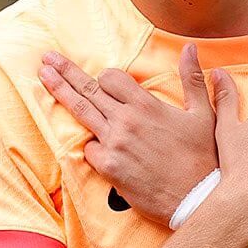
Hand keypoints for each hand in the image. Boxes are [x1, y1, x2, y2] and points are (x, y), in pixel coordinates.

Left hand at [38, 43, 217, 225]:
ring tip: (43, 77)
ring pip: (80, 112)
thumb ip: (192, 78)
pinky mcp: (108, 167)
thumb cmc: (204, 157)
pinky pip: (87, 148)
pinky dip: (90, 144)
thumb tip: (190, 48)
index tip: (105, 81)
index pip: (111, 78)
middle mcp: (126, 121)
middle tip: (47, 58)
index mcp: (146, 105)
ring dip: (59, 91)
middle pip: (88, 89)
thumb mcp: (204, 114)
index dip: (106, 78)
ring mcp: (114, 144)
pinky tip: (92, 143)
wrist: (197, 199)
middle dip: (65, 71)